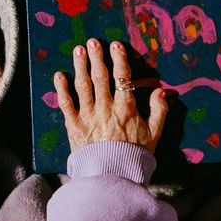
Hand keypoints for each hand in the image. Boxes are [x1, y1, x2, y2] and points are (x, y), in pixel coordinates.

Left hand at [54, 38, 167, 152]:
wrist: (112, 178)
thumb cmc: (134, 156)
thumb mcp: (154, 135)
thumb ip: (159, 111)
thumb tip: (161, 91)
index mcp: (125, 109)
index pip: (122, 78)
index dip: (119, 60)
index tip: (115, 45)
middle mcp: (105, 109)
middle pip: (100, 77)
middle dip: (97, 57)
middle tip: (93, 42)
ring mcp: (88, 116)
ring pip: (83, 86)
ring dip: (80, 66)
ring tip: (78, 50)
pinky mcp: (74, 126)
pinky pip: (66, 104)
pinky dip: (61, 89)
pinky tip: (59, 75)